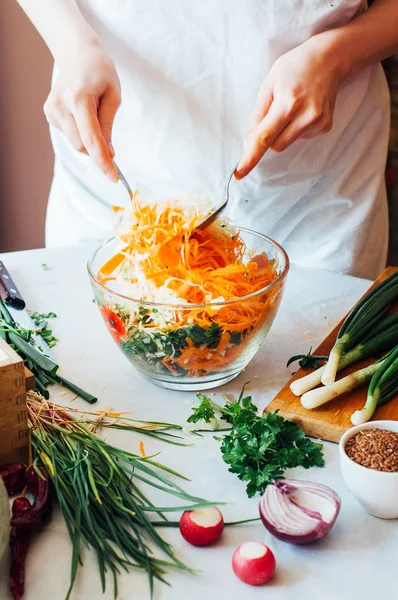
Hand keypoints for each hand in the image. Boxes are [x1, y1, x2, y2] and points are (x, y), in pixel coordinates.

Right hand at [44, 39, 120, 181]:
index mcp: (80, 98)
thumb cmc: (100, 72)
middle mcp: (61, 105)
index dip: (103, 161)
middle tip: (111, 145)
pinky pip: (69, 134)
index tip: (113, 178)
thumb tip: (108, 154)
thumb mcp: (113, 96)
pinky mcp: (49, 112)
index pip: (91, 140)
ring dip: (89, 139)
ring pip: (75, 142)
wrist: (77, 53)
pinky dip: (80, 131)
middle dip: (98, 151)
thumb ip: (108, 126)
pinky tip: (81, 112)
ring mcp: (52, 109)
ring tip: (94, 114)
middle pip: (82, 146)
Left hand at [235, 35, 344, 179]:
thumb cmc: (295, 67)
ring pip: (287, 143)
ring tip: (293, 105)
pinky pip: (300, 138)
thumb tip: (249, 141)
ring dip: (283, 131)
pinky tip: (303, 109)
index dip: (250, 157)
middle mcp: (306, 115)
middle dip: (269, 137)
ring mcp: (318, 122)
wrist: (330, 58)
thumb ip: (257, 114)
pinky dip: (295, 128)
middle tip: (273, 113)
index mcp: (288, 103)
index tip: (239, 174)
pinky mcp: (325, 126)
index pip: (264, 137)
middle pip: (275, 146)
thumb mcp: (269, 84)